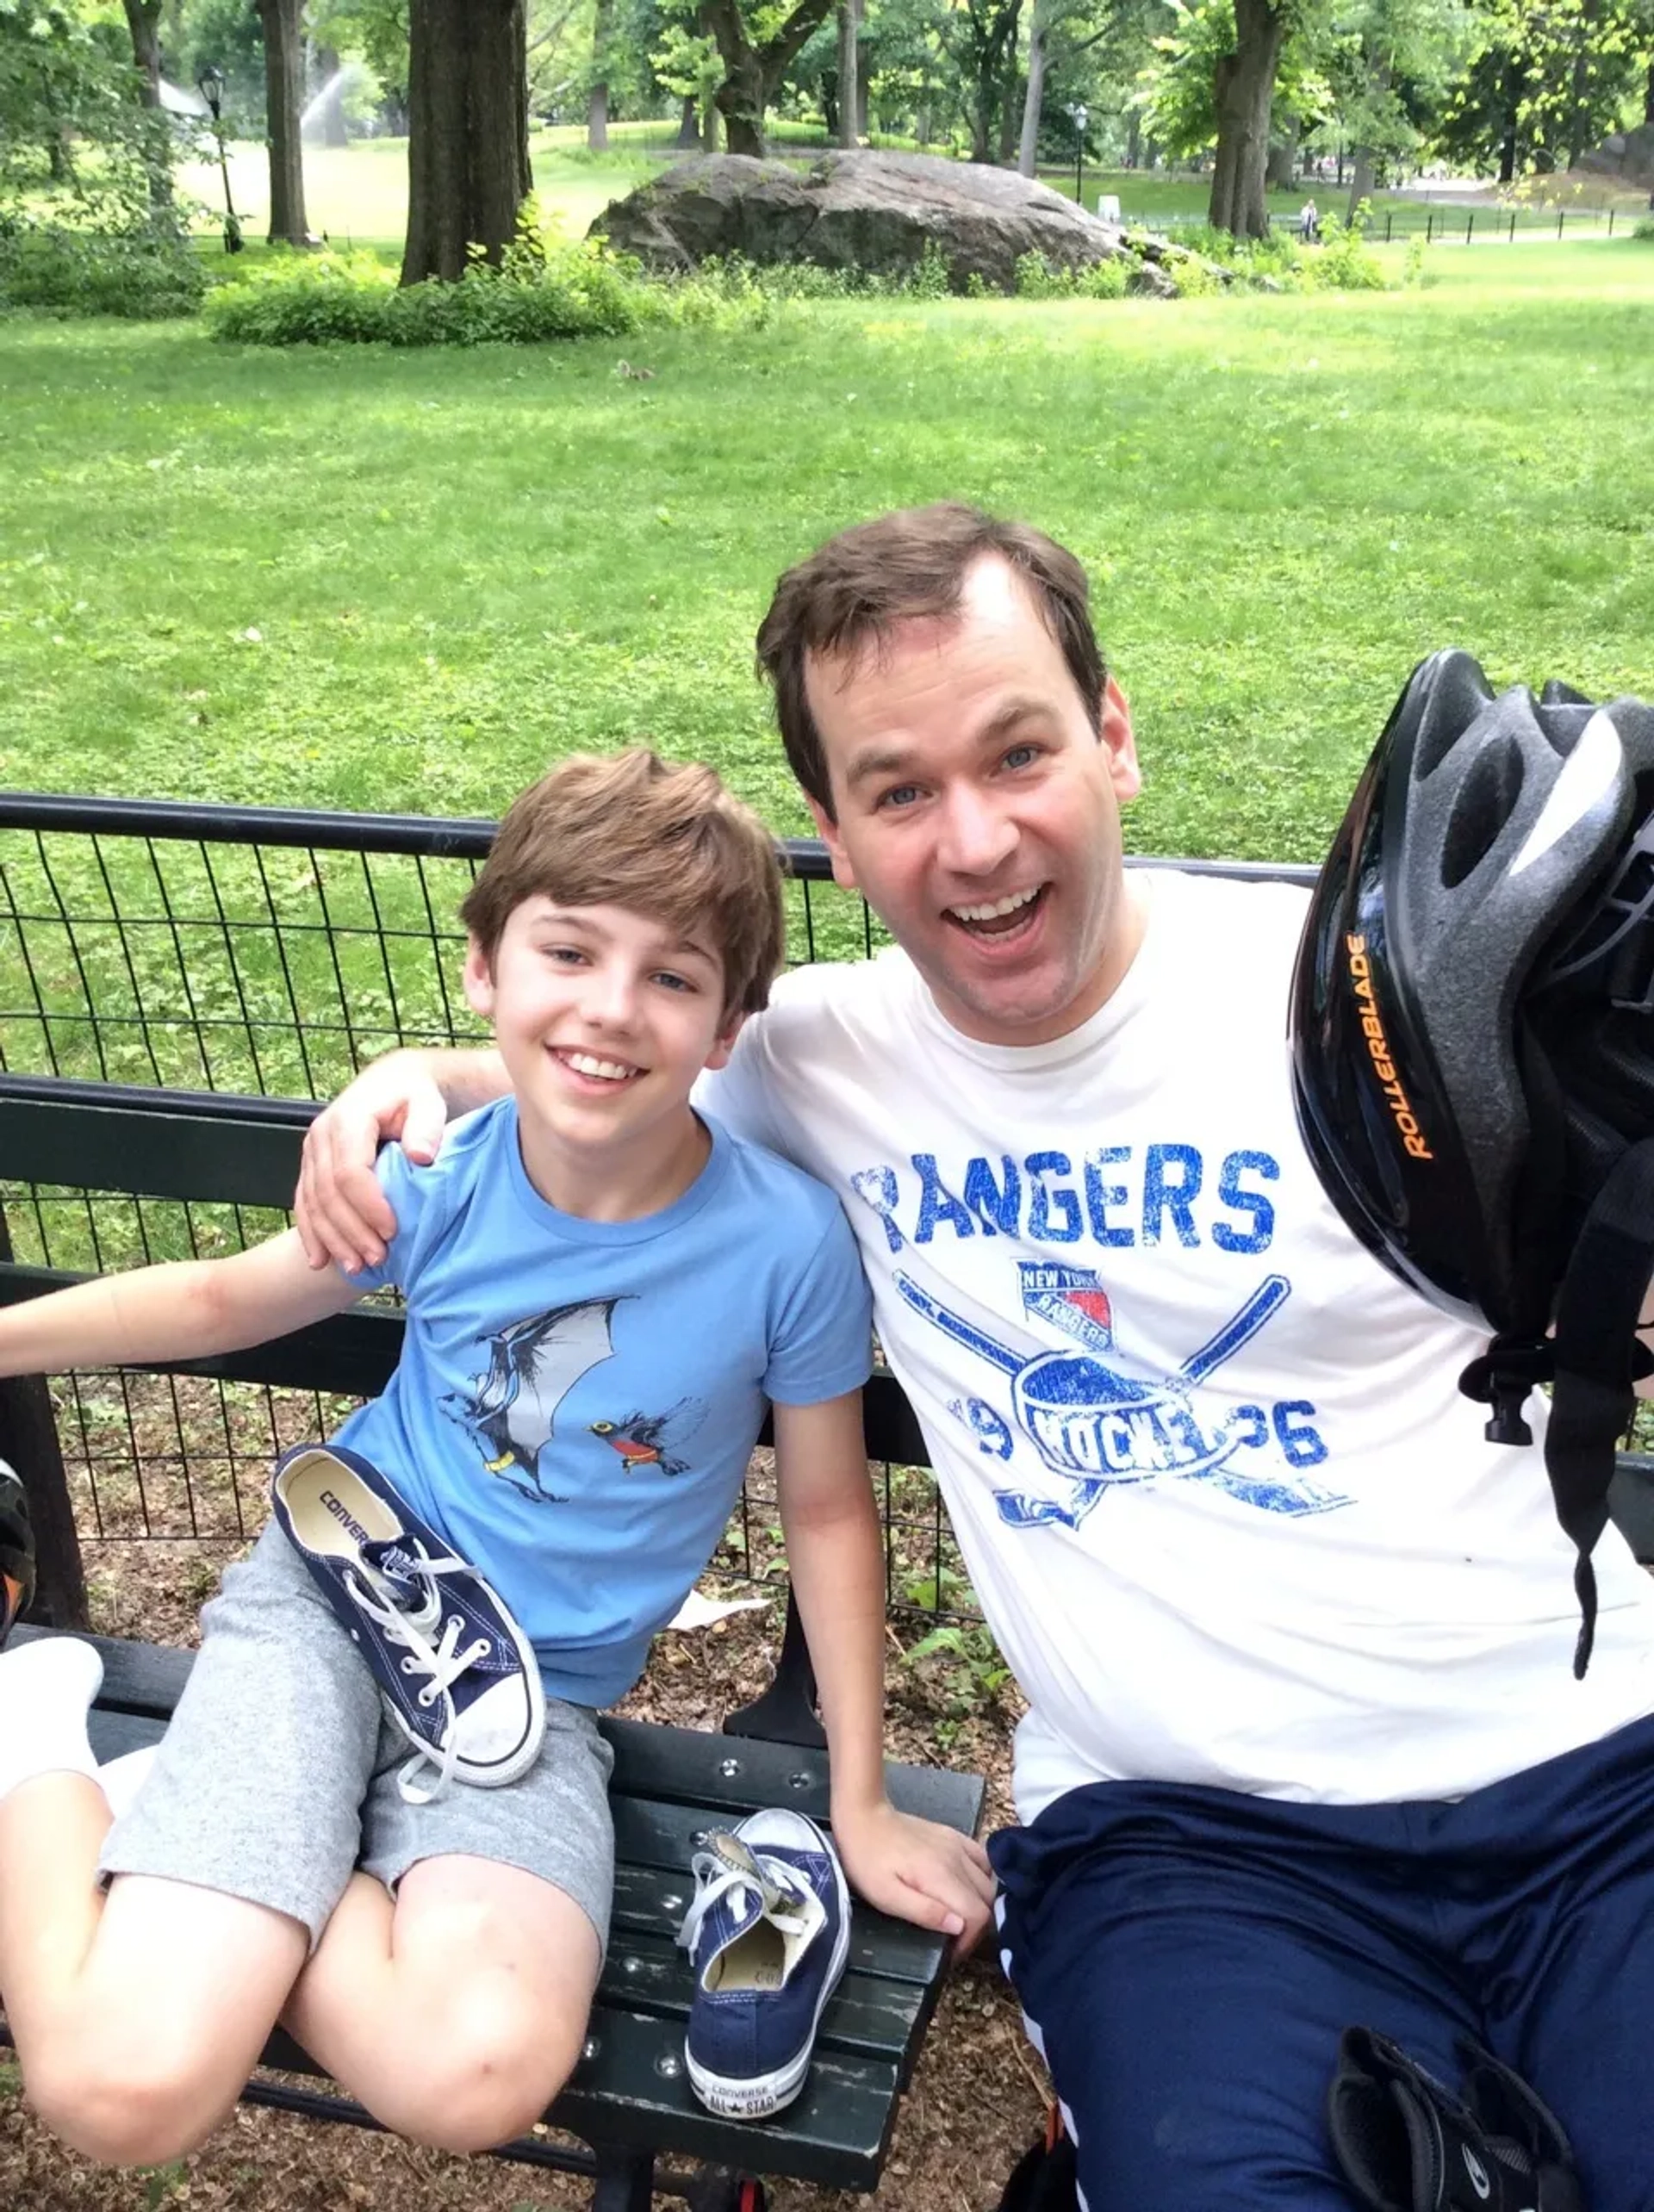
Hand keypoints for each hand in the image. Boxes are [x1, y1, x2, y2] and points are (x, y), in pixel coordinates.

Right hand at [294, 1051, 446, 1272]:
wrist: (394, 1082)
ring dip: (332, 1239)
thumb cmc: (416, 1096)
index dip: (368, 1206)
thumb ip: (427, 1127)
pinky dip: (311, 1233)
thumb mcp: (429, 1103)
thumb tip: (421, 1157)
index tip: (392, 1231)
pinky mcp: (310, 1165)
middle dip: (351, 1230)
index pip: (350, 1171)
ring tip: (356, 1267)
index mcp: (349, 1119)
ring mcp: (312, 1152)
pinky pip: (303, 1203)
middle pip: (328, 1193)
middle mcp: (322, 1135)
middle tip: (378, 1257)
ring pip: (312, 1203)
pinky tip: (320, 1260)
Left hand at [830, 1797, 995, 1955]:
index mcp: (940, 1876)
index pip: (978, 1914)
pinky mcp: (954, 1835)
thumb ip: (924, 1912)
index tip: (950, 1952)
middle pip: (987, 1900)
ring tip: (959, 1918)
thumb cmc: (867, 1861)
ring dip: (980, 1905)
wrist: (863, 1817)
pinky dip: (983, 1879)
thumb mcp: (886, 1896)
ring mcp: (957, 1844)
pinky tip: (966, 1888)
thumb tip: (960, 1927)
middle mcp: (957, 1859)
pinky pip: (983, 1859)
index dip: (969, 1941)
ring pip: (989, 1881)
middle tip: (953, 1941)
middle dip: (975, 1927)